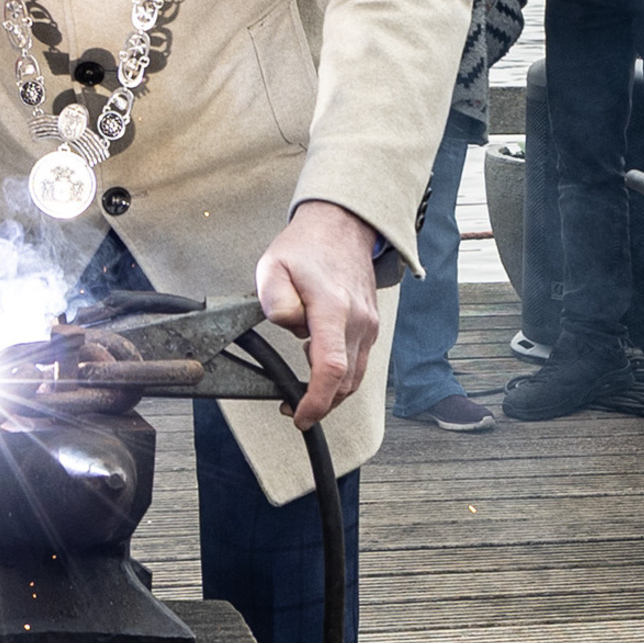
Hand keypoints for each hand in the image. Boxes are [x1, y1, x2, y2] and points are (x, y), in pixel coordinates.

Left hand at [253, 199, 386, 430]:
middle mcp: (358, 320)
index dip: (316, 400)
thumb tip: (290, 327)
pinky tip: (318, 364)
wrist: (341, 226)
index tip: (300, 415)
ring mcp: (369, 325)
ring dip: (331, 392)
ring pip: (355, 377)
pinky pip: (358, 362)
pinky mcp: (371, 326)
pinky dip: (340, 375)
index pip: (331, 368)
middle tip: (293, 409)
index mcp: (332, 307)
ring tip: (303, 390)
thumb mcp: (272, 267)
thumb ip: (274, 302)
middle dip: (320, 404)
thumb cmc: (306, 247)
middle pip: (346, 382)